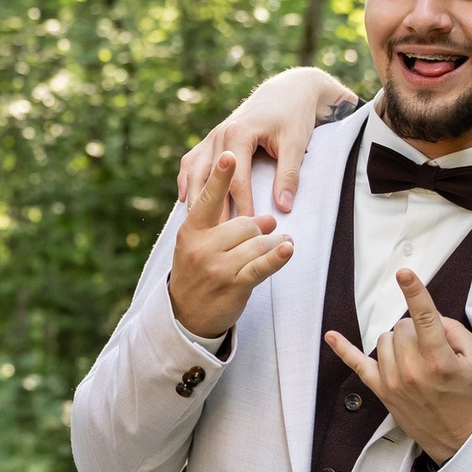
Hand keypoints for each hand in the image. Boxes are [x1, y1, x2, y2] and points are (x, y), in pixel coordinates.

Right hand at [167, 151, 294, 339]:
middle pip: (242, 222)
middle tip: (269, 228)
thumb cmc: (195, 272)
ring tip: (283, 243)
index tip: (228, 155)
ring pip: (256, 243)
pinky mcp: (233, 285)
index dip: (219, 176)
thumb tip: (265, 221)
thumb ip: (221, 224)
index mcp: (191, 230)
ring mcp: (216, 267)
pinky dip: (276, 257)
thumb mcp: (195, 244)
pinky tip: (288, 249)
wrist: (183, 315)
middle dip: (258, 226)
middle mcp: (201, 247)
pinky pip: (260, 267)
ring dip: (274, 242)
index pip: (208, 199)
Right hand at [176, 67, 360, 220]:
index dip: (242, 208)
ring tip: (195, 226)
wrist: (288, 90)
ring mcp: (212, 137)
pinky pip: (192, 162)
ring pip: (195, 172)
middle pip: (209, 180)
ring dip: (194, 198)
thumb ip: (288, 175)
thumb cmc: (293, 116)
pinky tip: (184, 200)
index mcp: (238, 135)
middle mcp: (219, 135)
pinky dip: (186, 181)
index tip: (244, 232)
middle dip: (211, 209)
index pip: (236, 181)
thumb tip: (283, 207)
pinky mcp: (212, 139)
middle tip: (213, 239)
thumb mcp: (295, 144)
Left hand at [324, 269, 471, 464]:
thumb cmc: (471, 396)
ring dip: (399, 340)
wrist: (461, 438)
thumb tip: (432, 318)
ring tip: (417, 357)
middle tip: (434, 348)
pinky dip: (343, 350)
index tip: (404, 273)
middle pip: (403, 326)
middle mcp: (413, 370)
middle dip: (417, 329)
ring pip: (385, 339)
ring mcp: (393, 382)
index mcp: (439, 360)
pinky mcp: (382, 391)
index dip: (415, 292)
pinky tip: (331, 336)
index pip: (425, 319)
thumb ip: (456, 331)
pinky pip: (358, 365)